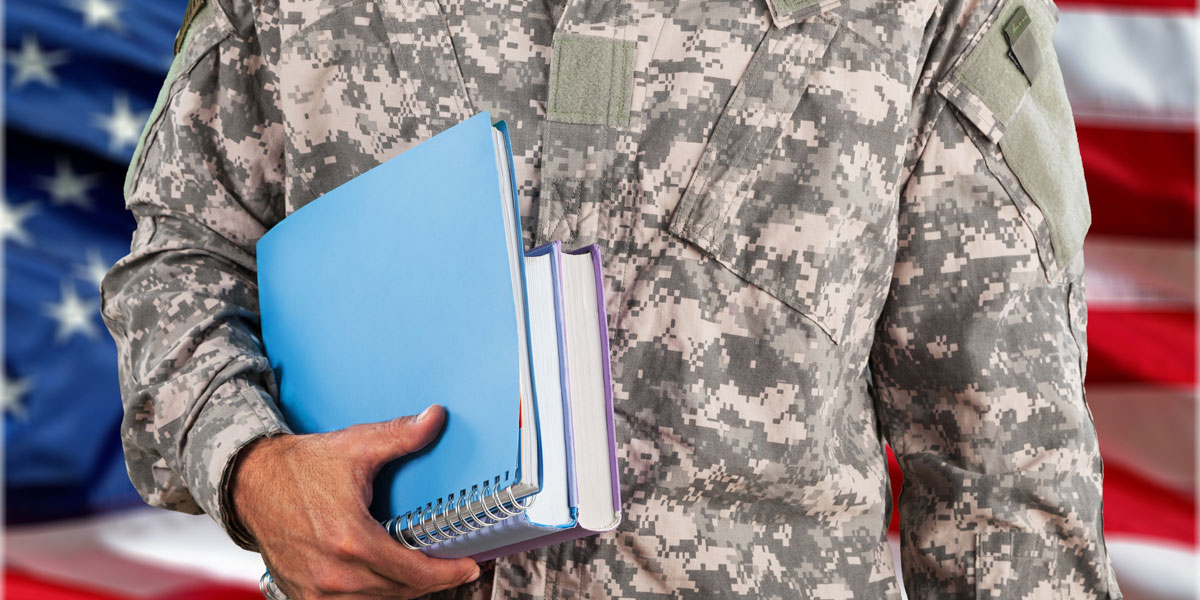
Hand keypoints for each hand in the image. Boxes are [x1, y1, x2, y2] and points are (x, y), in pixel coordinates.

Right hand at [231, 405, 479, 598]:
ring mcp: (316, 590)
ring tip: (422, 572)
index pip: (413, 573)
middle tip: (453, 567)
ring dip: (403, 590)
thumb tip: (436, 418)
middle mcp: (333, 573)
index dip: (447, 573)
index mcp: (350, 540)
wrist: (251, 483)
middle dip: (431, 581)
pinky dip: (373, 596)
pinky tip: (386, 579)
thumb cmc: (299, 467)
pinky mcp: (303, 595)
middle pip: (400, 592)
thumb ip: (400, 435)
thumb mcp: (355, 446)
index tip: (468, 567)